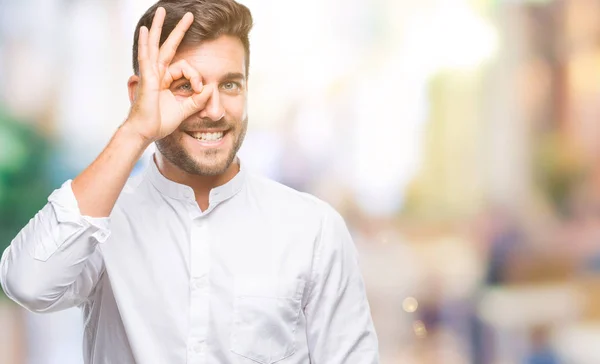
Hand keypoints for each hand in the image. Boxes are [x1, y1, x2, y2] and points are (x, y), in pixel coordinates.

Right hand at [125, 7, 212, 141]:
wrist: (145, 132)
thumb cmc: (160, 122)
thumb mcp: (185, 110)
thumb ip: (198, 100)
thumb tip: (211, 89)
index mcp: (166, 80)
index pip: (186, 68)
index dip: (196, 76)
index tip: (200, 89)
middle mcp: (157, 74)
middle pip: (169, 46)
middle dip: (179, 30)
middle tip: (189, 15)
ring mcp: (150, 74)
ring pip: (156, 46)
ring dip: (159, 28)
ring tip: (162, 11)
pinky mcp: (147, 79)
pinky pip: (146, 58)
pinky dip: (146, 43)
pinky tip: (146, 30)